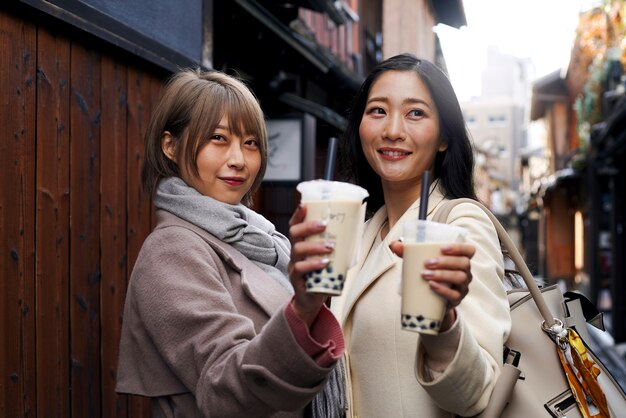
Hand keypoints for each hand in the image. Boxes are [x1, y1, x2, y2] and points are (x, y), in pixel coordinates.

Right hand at [288, 204, 333, 326]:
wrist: (313, 298)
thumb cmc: (323, 274)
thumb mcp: (330, 257)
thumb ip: (338, 244)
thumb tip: (358, 227)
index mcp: (302, 243)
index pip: (296, 225)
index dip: (298, 214)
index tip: (305, 204)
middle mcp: (295, 252)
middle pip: (294, 233)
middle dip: (308, 226)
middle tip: (324, 224)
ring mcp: (294, 265)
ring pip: (298, 250)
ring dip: (315, 246)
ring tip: (331, 247)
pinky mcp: (296, 279)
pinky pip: (300, 269)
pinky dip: (313, 264)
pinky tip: (325, 263)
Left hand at [389, 240, 475, 331]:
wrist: (430, 301)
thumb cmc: (428, 275)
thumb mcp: (419, 263)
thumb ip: (407, 252)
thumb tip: (394, 244)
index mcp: (459, 260)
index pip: (469, 250)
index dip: (459, 247)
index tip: (442, 247)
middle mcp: (465, 272)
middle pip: (464, 263)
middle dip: (445, 261)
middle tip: (427, 263)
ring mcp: (462, 287)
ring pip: (460, 278)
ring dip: (442, 275)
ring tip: (425, 274)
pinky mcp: (457, 300)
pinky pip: (455, 295)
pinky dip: (443, 290)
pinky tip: (432, 286)